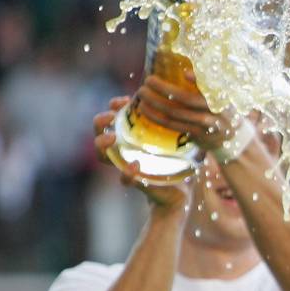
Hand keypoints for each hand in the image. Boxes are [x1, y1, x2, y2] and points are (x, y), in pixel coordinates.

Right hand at [93, 96, 191, 212]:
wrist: (182, 190)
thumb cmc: (181, 160)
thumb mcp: (181, 139)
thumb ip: (180, 124)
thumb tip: (189, 101)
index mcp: (133, 137)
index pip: (117, 118)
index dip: (114, 107)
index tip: (122, 100)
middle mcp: (124, 150)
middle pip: (101, 132)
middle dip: (100, 122)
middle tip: (109, 116)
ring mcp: (126, 165)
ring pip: (104, 155)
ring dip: (102, 145)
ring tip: (111, 137)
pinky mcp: (135, 183)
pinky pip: (125, 179)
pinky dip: (127, 173)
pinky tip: (134, 166)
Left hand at [135, 73, 238, 151]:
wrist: (232, 137)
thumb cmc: (222, 108)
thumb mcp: (223, 94)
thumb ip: (208, 84)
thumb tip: (185, 72)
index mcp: (222, 96)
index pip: (211, 87)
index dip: (199, 81)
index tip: (185, 74)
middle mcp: (215, 110)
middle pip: (187, 99)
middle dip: (164, 89)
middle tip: (148, 80)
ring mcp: (206, 124)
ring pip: (176, 113)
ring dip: (156, 103)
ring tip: (141, 94)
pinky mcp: (196, 134)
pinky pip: (172, 126)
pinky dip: (156, 117)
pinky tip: (145, 110)